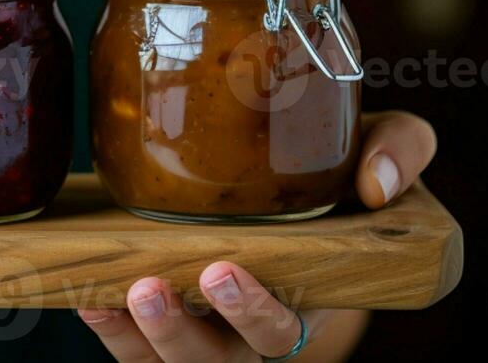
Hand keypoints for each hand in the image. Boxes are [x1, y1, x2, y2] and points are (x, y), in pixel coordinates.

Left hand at [78, 111, 436, 360]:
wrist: (294, 180)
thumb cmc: (338, 172)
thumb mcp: (380, 146)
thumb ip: (400, 149)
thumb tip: (378, 179)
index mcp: (304, 295)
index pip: (282, 329)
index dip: (254, 312)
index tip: (225, 271)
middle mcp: (247, 325)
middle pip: (217, 358)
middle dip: (182, 333)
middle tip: (155, 288)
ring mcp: (202, 327)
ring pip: (168, 359)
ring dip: (137, 336)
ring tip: (116, 292)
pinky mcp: (157, 316)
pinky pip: (131, 345)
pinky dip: (107, 326)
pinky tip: (87, 295)